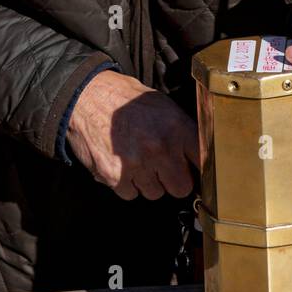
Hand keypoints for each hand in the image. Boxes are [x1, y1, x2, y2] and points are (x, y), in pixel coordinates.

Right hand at [67, 70, 197, 200]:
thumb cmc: (127, 100)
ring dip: (149, 183)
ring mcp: (137, 164)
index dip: (201, 169)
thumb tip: (202, 153)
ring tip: (138, 161)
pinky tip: (122, 165)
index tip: (196, 171)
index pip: (204, 162)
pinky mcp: (114, 176)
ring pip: (155, 193)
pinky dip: (126, 184)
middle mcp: (159, 149)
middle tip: (164, 168)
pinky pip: (130, 194)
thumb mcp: (164, 106)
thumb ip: (183, 130)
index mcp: (177, 128)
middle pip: (181, 188)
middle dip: (174, 181)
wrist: (88, 97)